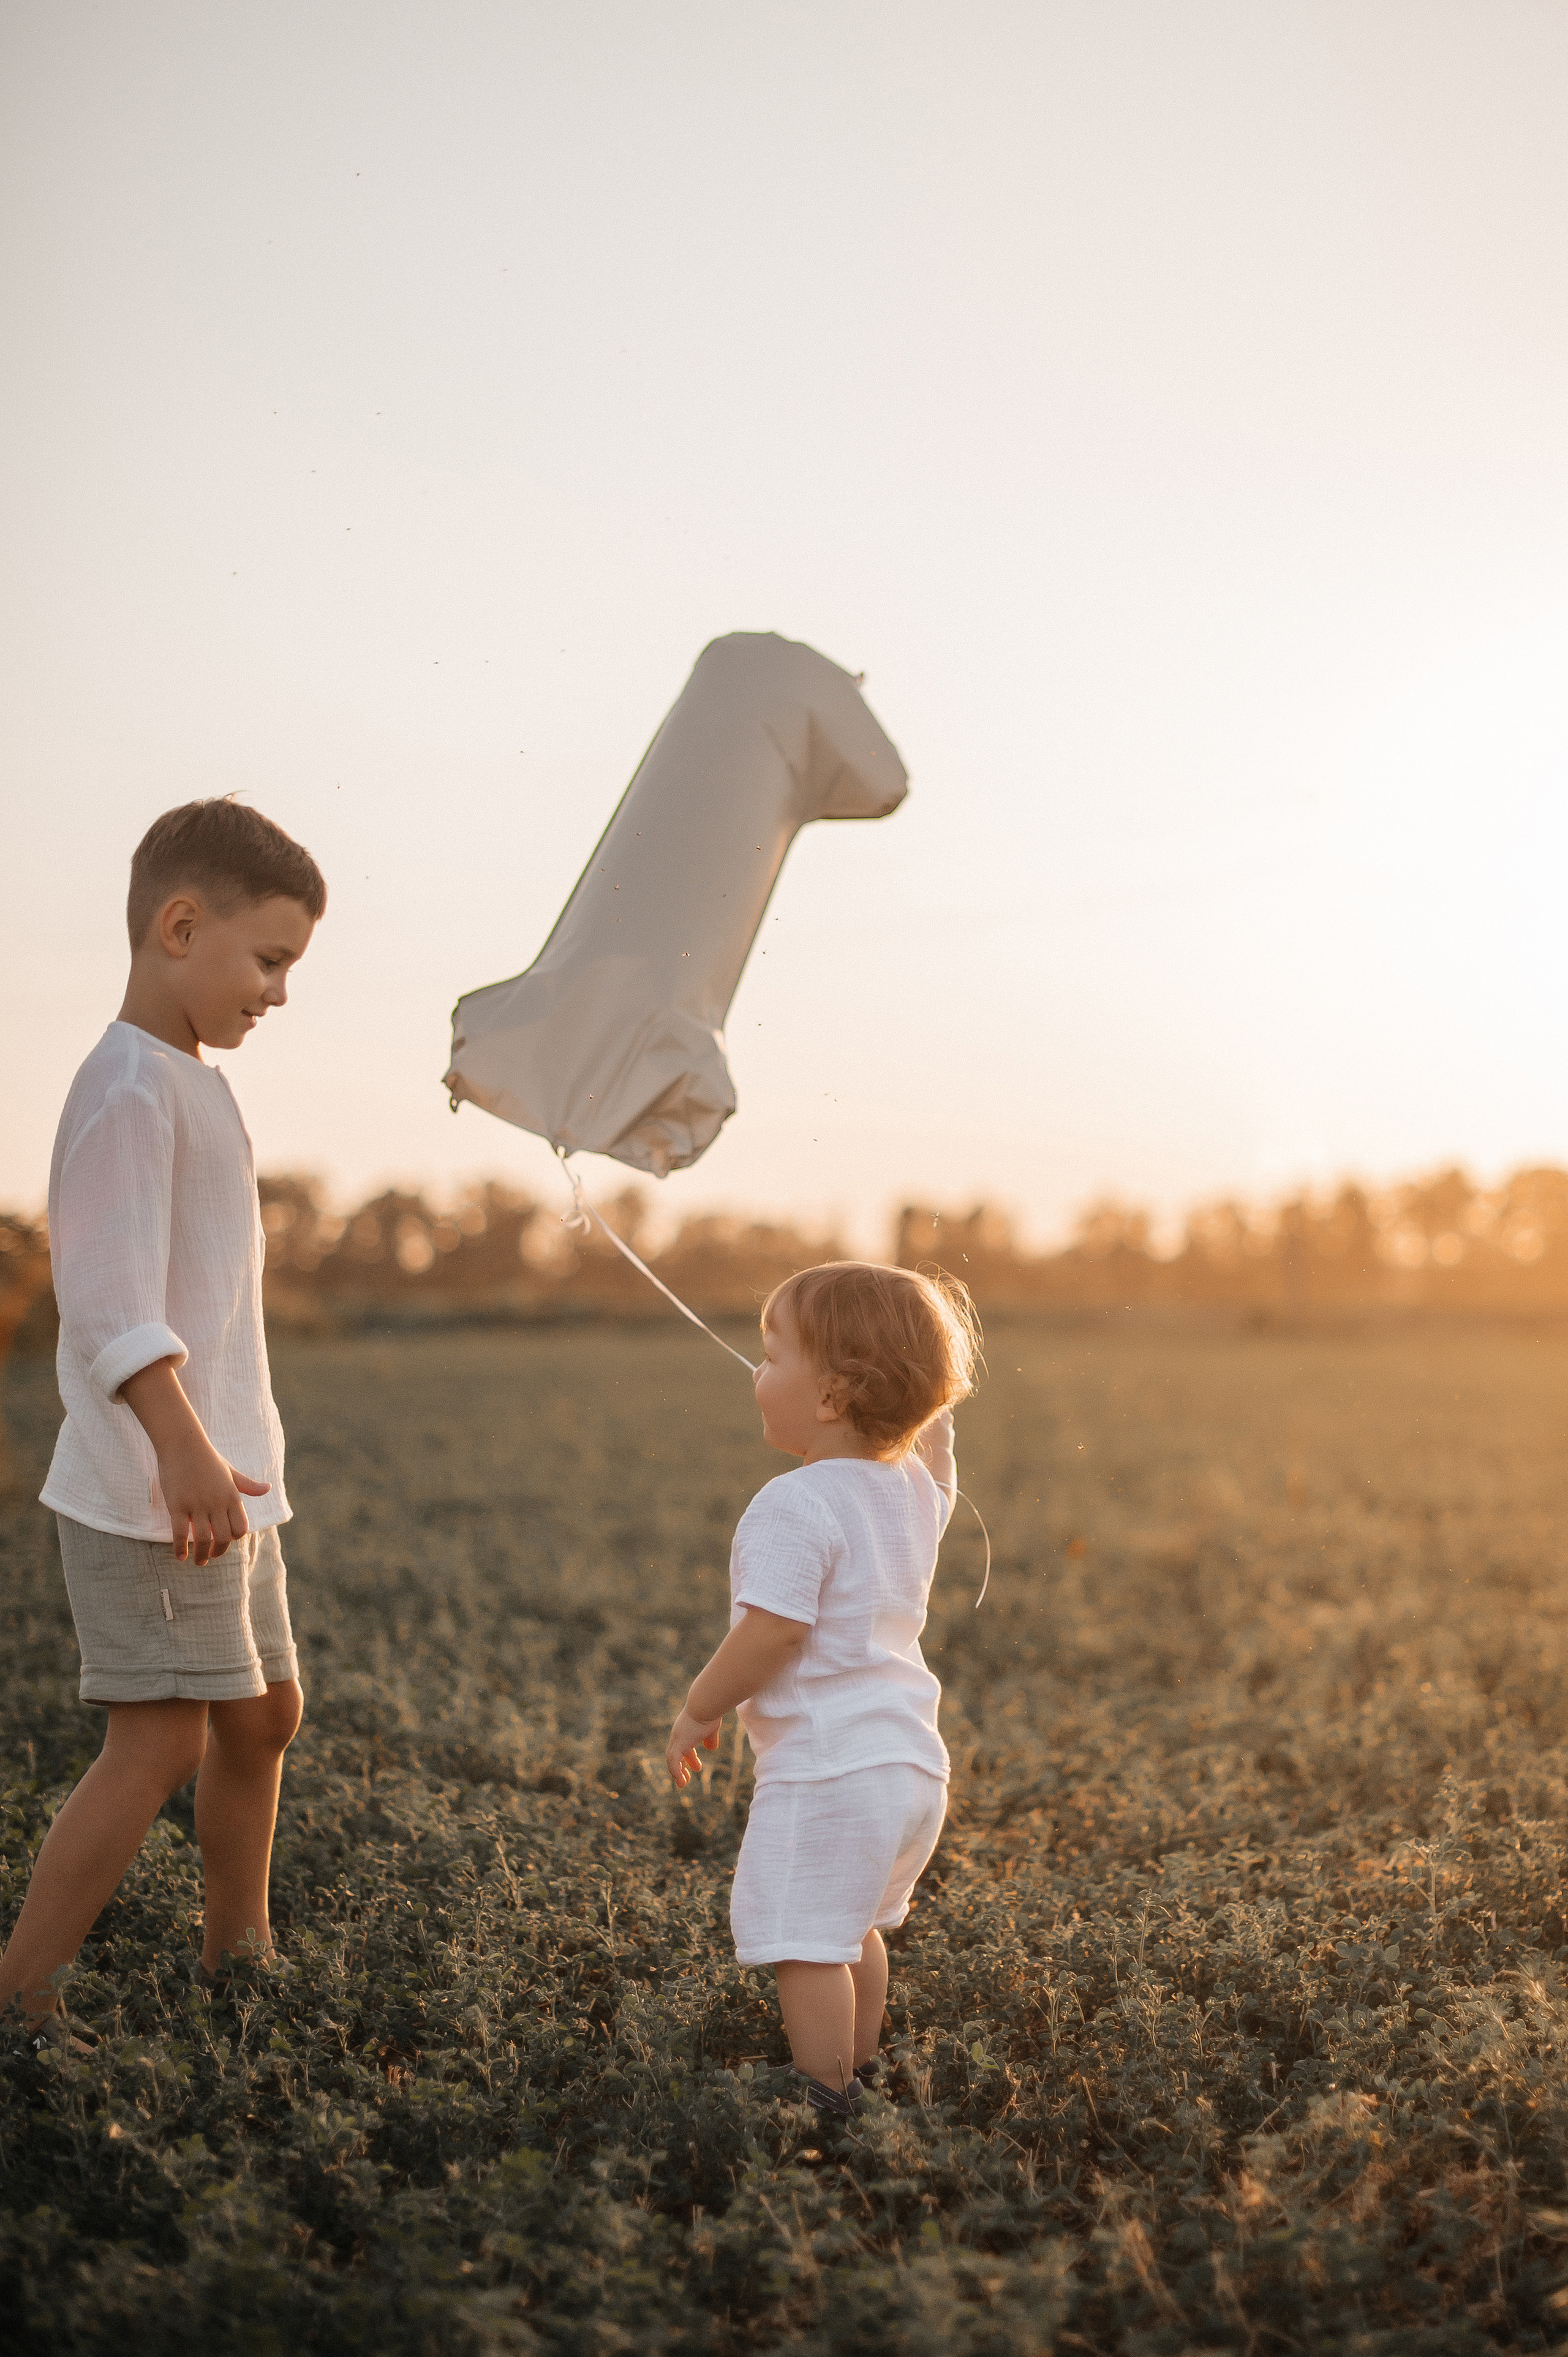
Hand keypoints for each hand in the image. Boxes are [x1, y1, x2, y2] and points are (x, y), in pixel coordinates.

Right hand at [159, 1437, 269, 1565]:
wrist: (183, 1444)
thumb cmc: (208, 1458)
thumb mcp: (231, 1472)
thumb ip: (248, 1485)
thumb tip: (268, 1488)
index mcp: (232, 1496)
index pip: (240, 1528)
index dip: (234, 1539)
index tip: (225, 1542)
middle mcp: (217, 1502)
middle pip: (223, 1538)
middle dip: (218, 1552)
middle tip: (211, 1558)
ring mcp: (197, 1504)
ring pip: (202, 1539)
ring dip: (201, 1555)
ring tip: (198, 1561)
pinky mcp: (178, 1505)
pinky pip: (180, 1533)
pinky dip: (181, 1548)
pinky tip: (181, 1556)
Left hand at [666, 1707, 721, 1789]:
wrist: (705, 1704)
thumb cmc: (710, 1712)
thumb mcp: (711, 1728)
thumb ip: (710, 1738)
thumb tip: (711, 1748)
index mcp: (685, 1729)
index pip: (683, 1746)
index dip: (689, 1757)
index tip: (695, 1766)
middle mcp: (678, 1734)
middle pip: (675, 1753)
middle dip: (681, 1765)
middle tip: (687, 1777)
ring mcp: (677, 1739)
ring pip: (672, 1759)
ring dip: (677, 1772)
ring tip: (683, 1784)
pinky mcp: (679, 1744)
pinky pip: (674, 1762)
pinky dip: (676, 1773)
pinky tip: (681, 1782)